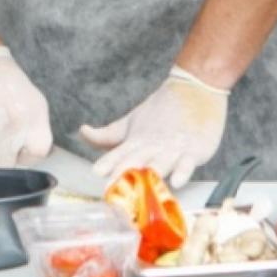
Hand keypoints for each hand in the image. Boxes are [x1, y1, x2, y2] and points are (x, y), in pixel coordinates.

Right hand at [0, 46, 53, 167]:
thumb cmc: (8, 83)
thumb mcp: (34, 102)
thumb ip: (36, 130)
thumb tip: (31, 155)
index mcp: (35, 120)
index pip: (37, 155)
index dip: (27, 156)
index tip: (19, 150)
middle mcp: (16, 128)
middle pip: (9, 164)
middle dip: (3, 157)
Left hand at [80, 65, 228, 188]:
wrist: (194, 90)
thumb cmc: (160, 112)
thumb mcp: (130, 123)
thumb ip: (107, 135)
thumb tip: (82, 131)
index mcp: (136, 140)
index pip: (119, 152)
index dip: (108, 162)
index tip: (97, 172)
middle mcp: (152, 146)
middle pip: (137, 159)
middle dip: (124, 172)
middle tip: (113, 186)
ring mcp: (173, 148)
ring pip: (160, 162)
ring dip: (150, 172)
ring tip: (142, 182)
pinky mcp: (193, 151)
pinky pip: (188, 162)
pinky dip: (183, 171)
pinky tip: (177, 181)